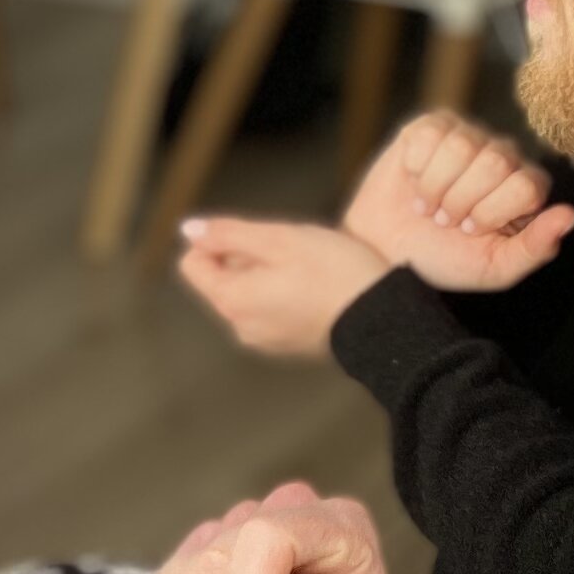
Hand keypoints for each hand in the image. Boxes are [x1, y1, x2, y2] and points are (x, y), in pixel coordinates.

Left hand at [177, 216, 390, 356]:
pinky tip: (319, 288)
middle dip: (249, 257)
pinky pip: (274, 309)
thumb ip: (228, 233)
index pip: (192, 264)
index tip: (257, 238)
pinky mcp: (290, 344)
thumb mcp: (279, 239)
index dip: (218, 241)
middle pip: (223, 278)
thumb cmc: (334, 273)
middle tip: (293, 252)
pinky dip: (288, 293)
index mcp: (231, 301)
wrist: (384, 320)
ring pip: (250, 292)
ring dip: (271, 273)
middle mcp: (241, 327)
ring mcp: (266, 340)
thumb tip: (189, 229)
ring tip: (310, 270)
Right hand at [341, 114, 573, 292]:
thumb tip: (571, 215)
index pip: (525, 185)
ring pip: (460, 147)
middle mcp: (502, 155)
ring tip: (428, 206)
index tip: (470, 231)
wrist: (384, 253)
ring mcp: (467, 137)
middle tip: (445, 222)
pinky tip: (413, 181)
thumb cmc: (442, 260)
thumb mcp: (494, 268)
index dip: (491, 213)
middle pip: (494, 163)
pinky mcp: (431, 128)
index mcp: (525, 187)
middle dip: (461, 202)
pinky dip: (415, 168)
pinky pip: (430, 135)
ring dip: (435, 188)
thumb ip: (535, 247)